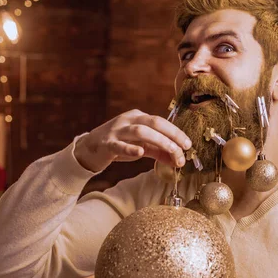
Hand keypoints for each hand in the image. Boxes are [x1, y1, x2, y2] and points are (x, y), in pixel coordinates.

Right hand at [74, 109, 191, 172]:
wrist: (89, 149)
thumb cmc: (118, 145)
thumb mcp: (140, 146)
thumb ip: (158, 151)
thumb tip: (178, 160)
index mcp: (137, 117)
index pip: (161, 121)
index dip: (176, 132)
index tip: (188, 145)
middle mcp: (127, 120)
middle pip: (153, 122)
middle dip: (171, 134)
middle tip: (184, 148)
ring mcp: (116, 131)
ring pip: (140, 131)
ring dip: (159, 141)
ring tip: (171, 152)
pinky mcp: (106, 144)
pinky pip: (119, 144)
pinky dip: (131, 148)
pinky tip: (140, 152)